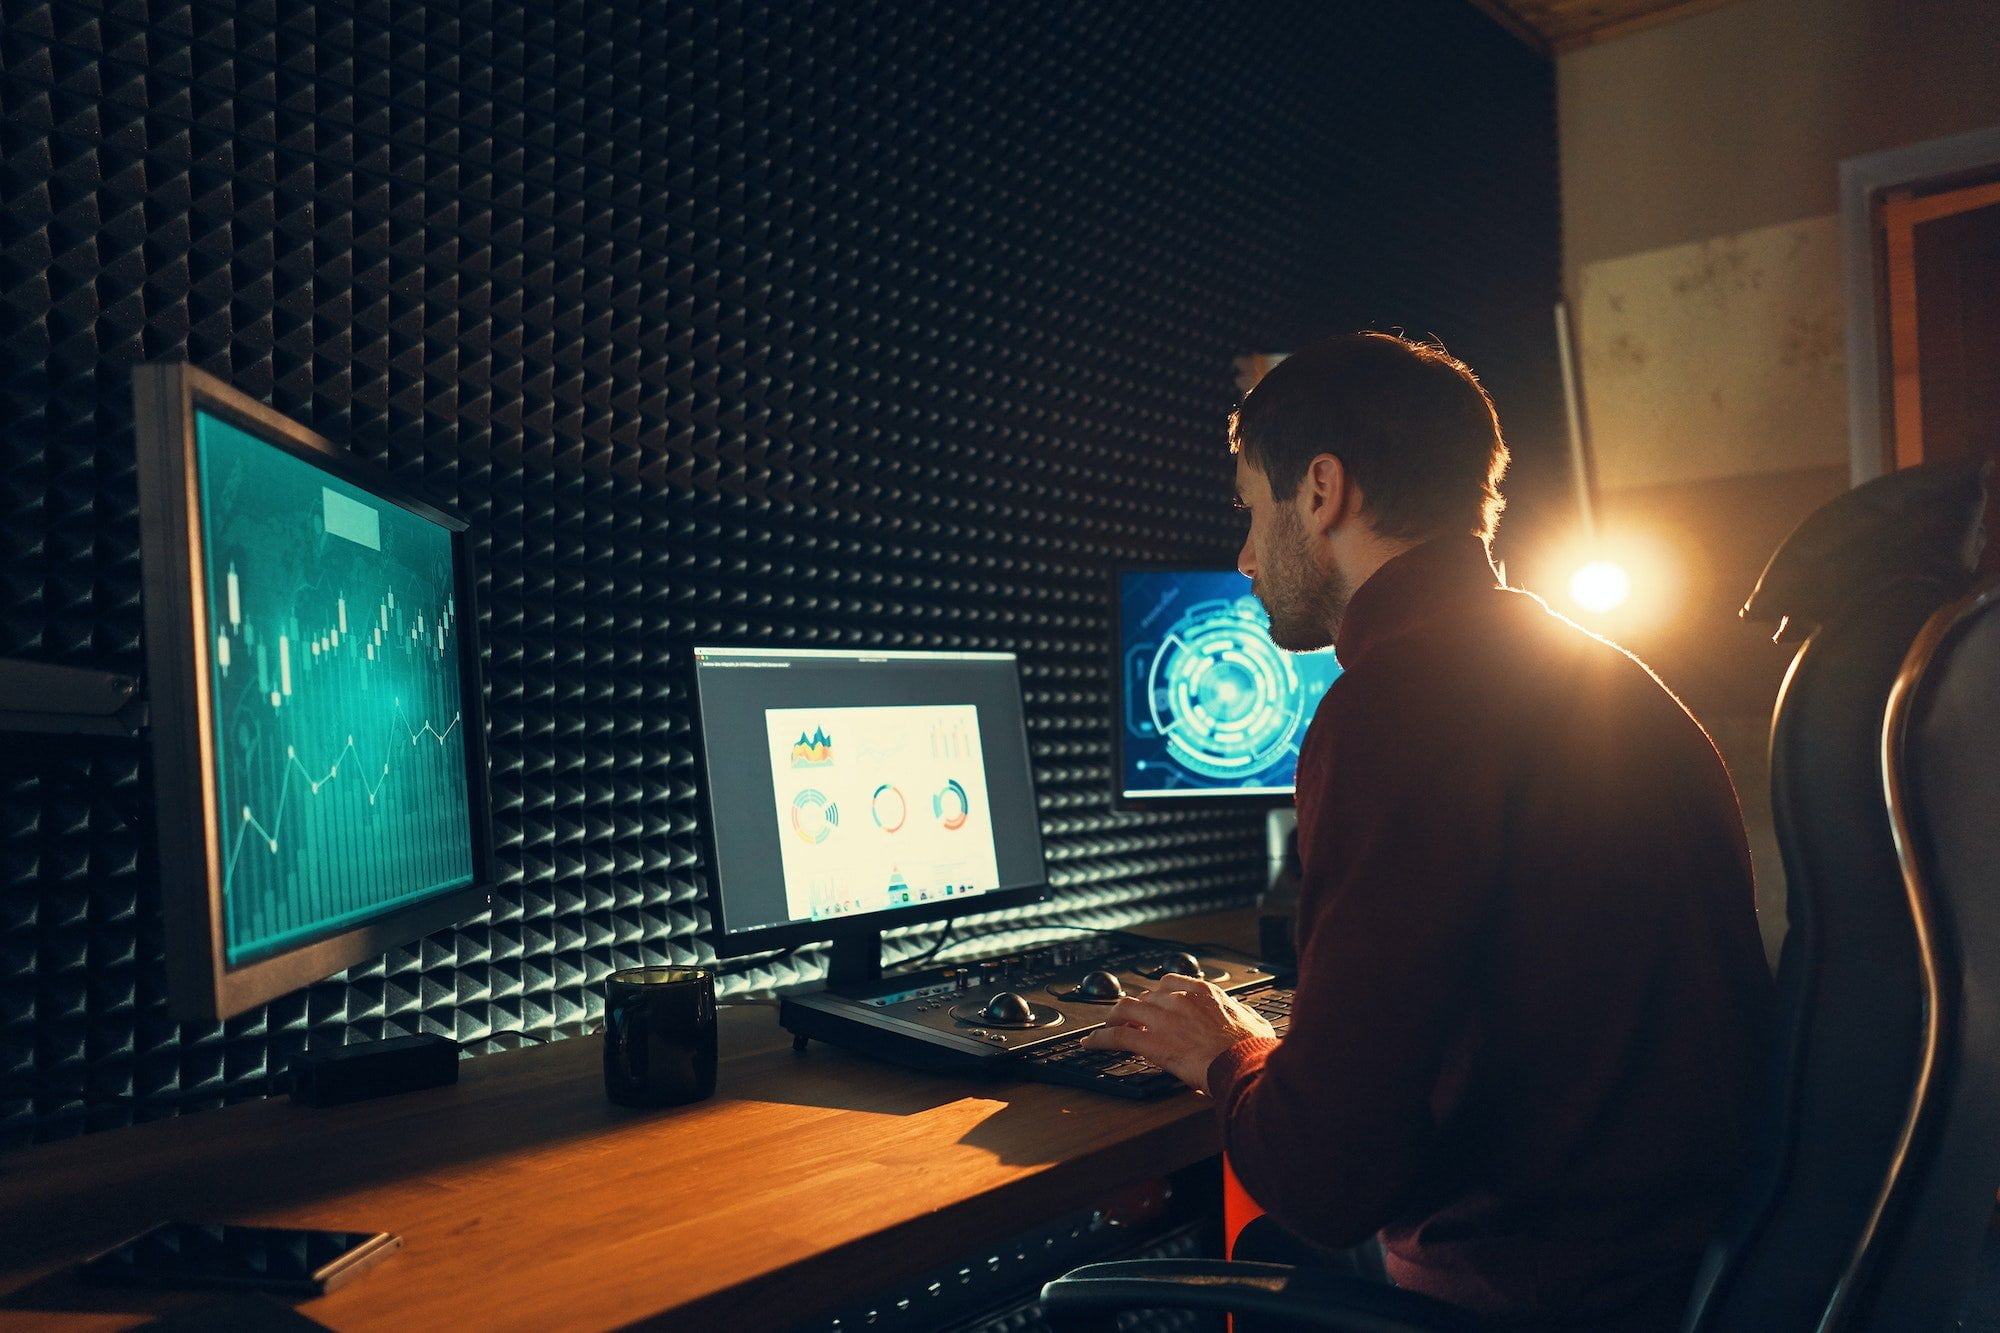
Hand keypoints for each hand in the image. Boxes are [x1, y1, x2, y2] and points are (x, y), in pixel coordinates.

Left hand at [1078, 974, 1276, 1093]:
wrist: (1243, 1064)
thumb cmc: (1250, 1049)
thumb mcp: (1255, 1022)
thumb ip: (1245, 1014)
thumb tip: (1248, 1016)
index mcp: (1203, 993)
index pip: (1169, 983)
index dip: (1156, 995)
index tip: (1152, 1002)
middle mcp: (1179, 1000)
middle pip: (1145, 997)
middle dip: (1136, 1010)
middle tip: (1129, 1020)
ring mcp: (1164, 1019)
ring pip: (1125, 1010)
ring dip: (1113, 1018)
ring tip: (1106, 1027)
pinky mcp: (1152, 1043)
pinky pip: (1116, 1036)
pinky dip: (1099, 1038)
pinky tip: (1090, 1043)